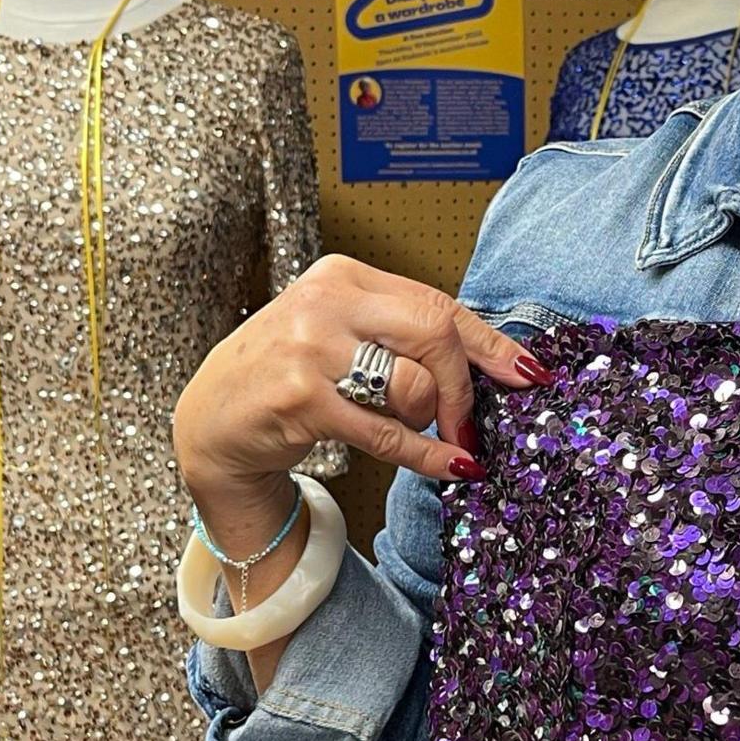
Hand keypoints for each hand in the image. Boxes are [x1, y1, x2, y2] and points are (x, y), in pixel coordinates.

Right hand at [172, 254, 547, 501]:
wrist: (212, 418)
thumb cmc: (289, 374)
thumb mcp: (343, 334)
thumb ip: (404, 335)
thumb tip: (495, 361)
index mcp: (344, 275)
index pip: (436, 302)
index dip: (488, 343)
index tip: (527, 373)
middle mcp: (326, 302)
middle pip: (434, 331)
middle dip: (463, 385)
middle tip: (471, 422)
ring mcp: (309, 348)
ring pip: (411, 384)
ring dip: (429, 420)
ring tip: (419, 431)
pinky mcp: (300, 398)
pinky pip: (386, 433)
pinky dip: (425, 455)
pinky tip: (445, 464)